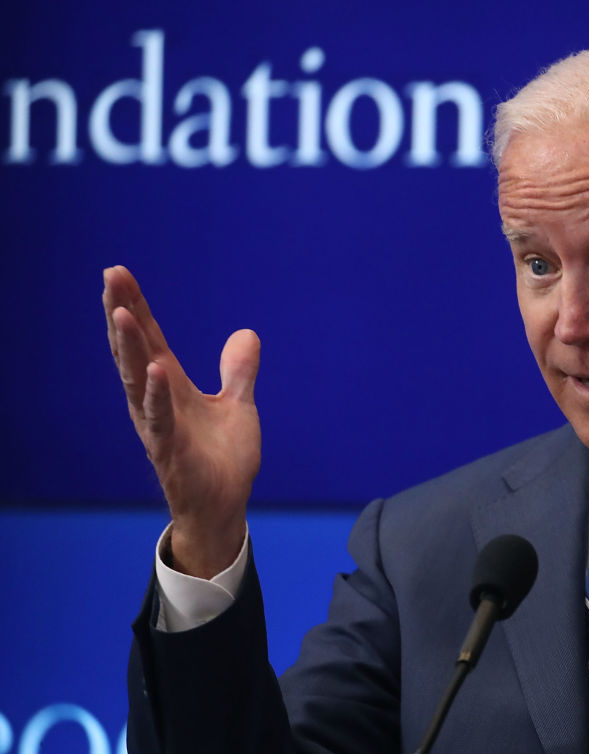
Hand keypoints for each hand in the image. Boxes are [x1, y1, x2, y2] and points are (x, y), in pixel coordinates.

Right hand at [102, 266, 260, 577]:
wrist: (224, 505)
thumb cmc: (222, 458)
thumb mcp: (238, 405)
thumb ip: (239, 371)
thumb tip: (247, 333)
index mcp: (170, 386)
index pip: (150, 338)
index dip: (136, 306)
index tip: (118, 272)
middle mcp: (155, 400)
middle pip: (135, 349)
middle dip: (122, 313)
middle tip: (110, 276)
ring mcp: (158, 424)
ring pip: (138, 378)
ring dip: (129, 346)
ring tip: (120, 312)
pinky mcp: (170, 449)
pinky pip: (160, 418)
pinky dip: (157, 393)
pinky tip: (155, 369)